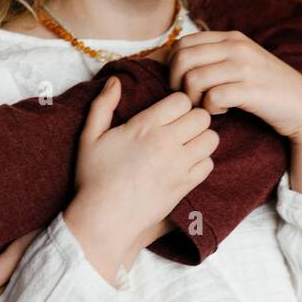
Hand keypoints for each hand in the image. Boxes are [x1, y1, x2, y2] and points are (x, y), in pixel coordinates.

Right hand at [71, 76, 217, 248]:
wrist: (104, 220)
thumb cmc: (94, 178)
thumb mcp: (90, 137)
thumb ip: (103, 105)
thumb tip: (115, 81)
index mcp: (144, 126)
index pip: (181, 100)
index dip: (177, 103)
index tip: (169, 113)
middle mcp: (165, 143)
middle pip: (201, 116)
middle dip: (193, 118)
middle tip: (181, 127)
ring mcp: (178, 166)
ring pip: (211, 139)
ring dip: (201, 139)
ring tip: (186, 144)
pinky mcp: (185, 186)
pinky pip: (208, 164)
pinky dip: (201, 162)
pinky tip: (185, 164)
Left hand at [167, 30, 301, 144]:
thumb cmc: (264, 86)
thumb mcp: (239, 62)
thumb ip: (211, 57)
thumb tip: (167, 59)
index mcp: (230, 38)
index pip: (182, 43)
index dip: (172, 67)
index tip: (183, 84)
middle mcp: (236, 47)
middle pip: (182, 59)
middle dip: (177, 83)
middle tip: (191, 99)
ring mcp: (245, 67)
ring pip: (193, 79)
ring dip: (194, 99)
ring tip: (208, 105)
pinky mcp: (251, 89)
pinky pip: (213, 97)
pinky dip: (211, 108)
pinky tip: (222, 111)